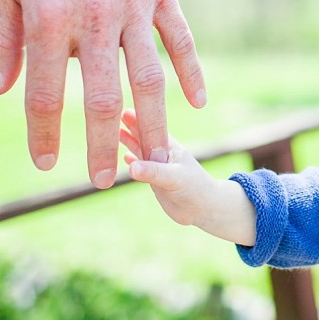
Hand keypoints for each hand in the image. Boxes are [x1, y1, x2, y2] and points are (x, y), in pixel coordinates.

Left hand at [0, 0, 205, 188]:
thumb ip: (5, 38)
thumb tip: (4, 90)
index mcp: (49, 17)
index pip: (45, 92)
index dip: (44, 133)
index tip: (46, 163)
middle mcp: (95, 16)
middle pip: (101, 97)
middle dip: (100, 145)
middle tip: (104, 180)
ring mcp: (134, 5)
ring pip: (148, 77)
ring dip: (152, 122)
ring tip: (155, 157)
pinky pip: (182, 39)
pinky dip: (192, 72)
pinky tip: (196, 104)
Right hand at [121, 109, 255, 245]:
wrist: (204, 208)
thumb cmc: (195, 189)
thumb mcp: (174, 178)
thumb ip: (153, 172)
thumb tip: (131, 167)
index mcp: (169, 147)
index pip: (150, 129)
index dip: (137, 120)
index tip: (123, 111)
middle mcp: (163, 154)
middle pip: (143, 137)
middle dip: (130, 127)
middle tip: (114, 115)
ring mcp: (159, 166)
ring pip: (140, 151)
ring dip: (128, 142)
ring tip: (116, 132)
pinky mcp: (156, 180)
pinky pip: (141, 167)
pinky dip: (133, 162)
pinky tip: (125, 157)